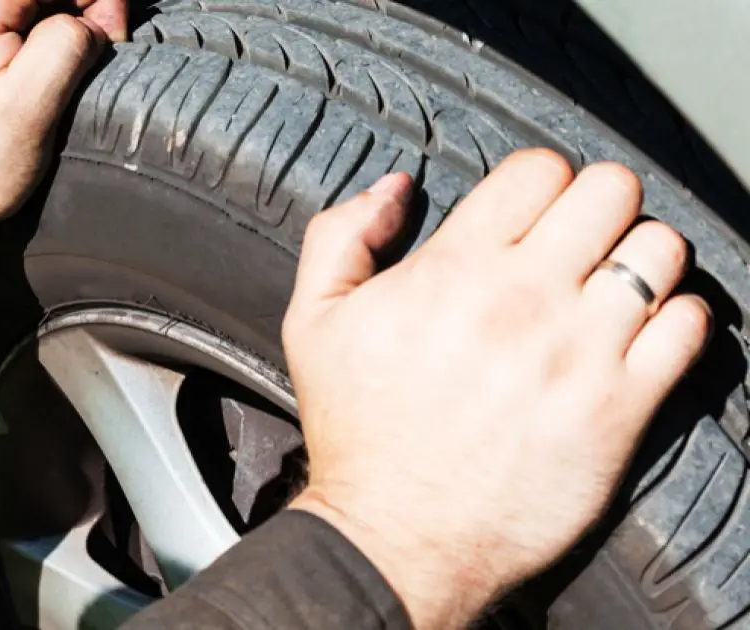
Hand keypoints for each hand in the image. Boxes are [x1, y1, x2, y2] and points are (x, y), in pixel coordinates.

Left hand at [0, 0, 127, 264]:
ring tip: (73, 61)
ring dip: (63, 15)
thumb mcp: (30, 109)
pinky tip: (45, 63)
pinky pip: (10, 11)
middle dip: (82, 3)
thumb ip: (65, 47)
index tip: (110, 37)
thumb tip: (88, 23)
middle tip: (99, 50)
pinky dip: (38, 26)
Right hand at [283, 151, 710, 628]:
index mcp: (453, 268)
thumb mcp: (312, 322)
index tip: (532, 211)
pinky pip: (689, 326)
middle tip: (580, 240)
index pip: (538, 168)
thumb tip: (394, 187)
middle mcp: (523, 297)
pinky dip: (675, 319)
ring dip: (641, 257)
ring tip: (614, 286)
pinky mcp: (620, 407)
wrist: (396, 536)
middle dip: (598, 204)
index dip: (538, 180)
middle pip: (610, 190)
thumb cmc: (357, 432)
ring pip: (660, 249)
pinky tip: (639, 336)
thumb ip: (341, 236)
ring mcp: (579, 351)